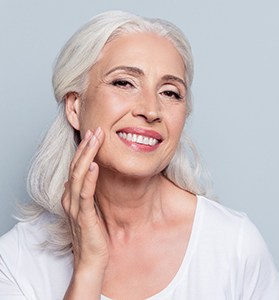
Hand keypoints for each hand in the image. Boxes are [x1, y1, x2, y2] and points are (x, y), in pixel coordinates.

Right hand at [62, 127, 107, 298]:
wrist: (91, 259)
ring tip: (95, 139)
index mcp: (72, 196)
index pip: (76, 167)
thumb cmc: (93, 232)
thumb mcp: (91, 208)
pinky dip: (89, 178)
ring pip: (78, 175)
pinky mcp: (83, 216)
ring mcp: (75, 207)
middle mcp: (70, 198)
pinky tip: (94, 165)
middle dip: (86, 147)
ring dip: (87, 155)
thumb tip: (94, 176)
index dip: (84, 150)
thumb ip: (89, 192)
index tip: (94, 135)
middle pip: (76, 166)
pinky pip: (85, 194)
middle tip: (96, 130)